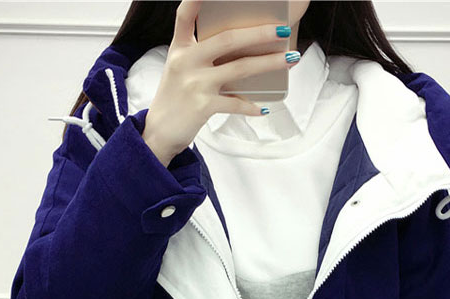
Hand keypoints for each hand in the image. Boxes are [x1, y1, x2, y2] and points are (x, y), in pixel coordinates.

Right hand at [142, 0, 298, 163]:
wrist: (158, 132)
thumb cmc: (174, 97)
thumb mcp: (180, 68)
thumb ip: (202, 54)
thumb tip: (241, 47)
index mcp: (180, 48)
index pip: (184, 15)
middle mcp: (186, 61)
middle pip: (227, 39)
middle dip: (259, 33)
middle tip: (283, 30)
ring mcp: (195, 84)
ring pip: (240, 69)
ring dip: (269, 63)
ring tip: (291, 59)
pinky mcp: (203, 107)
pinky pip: (235, 104)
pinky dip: (251, 107)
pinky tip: (264, 108)